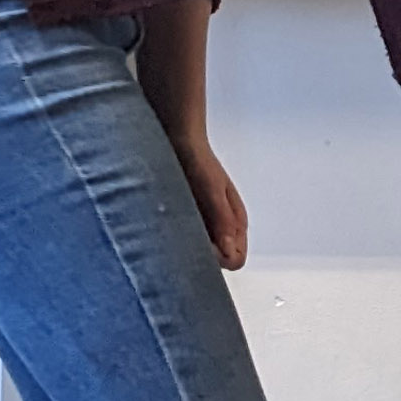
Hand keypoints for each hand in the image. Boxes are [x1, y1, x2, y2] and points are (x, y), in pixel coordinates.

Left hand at [174, 133, 248, 270]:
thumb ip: (223, 219)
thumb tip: (228, 251)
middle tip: (180, 237)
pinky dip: (176, 238)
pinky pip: (185, 241)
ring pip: (200, 252)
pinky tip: (164, 225)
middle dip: (201, 256)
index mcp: (236, 221)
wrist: (177, 139)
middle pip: (217, 261)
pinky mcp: (187, 221)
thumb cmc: (197, 158)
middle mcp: (223, 227)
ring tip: (171, 227)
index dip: (218, 259)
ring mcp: (205, 225)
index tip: (200, 245)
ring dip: (186, 246)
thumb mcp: (212, 188)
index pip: (236, 259)